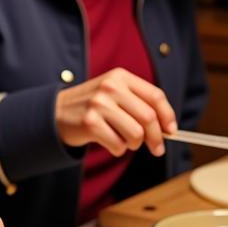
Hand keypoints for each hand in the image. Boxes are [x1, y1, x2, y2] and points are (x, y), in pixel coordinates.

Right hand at [55, 67, 176, 156]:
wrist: (55, 112)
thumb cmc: (91, 106)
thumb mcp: (114, 94)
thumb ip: (139, 104)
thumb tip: (168, 129)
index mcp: (120, 77)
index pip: (155, 96)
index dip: (168, 116)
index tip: (172, 131)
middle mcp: (110, 87)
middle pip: (149, 117)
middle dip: (155, 138)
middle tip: (156, 148)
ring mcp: (98, 104)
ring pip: (136, 134)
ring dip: (134, 144)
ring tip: (124, 141)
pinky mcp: (90, 123)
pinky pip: (118, 145)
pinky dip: (118, 149)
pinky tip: (109, 143)